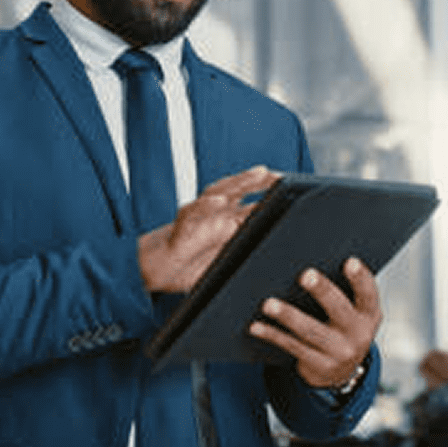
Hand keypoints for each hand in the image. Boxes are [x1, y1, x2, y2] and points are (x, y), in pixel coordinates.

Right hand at [138, 165, 280, 292]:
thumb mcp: (225, 263)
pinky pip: (193, 212)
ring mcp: (198, 218)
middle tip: (282, 174)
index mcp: (227, 222)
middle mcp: (214, 215)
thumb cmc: (188, 267)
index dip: (270, 193)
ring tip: (259, 173)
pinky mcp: (181, 227)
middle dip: (261, 180)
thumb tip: (276, 260)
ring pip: (220, 192)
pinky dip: (206, 206)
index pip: (252, 202)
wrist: (153, 273)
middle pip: (240, 190)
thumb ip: (245, 256)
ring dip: (240, 182)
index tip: (294, 186)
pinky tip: (219, 203)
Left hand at [248, 257, 380, 388]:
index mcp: (368, 314)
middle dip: (322, 291)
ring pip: (311, 331)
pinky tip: (257, 326)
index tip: (350, 262)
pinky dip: (273, 335)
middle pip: (339, 309)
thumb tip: (309, 261)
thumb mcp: (353, 313)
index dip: (360, 278)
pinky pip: (293, 347)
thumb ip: (343, 291)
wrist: (342, 373)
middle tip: (305, 275)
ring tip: (269, 304)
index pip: (368, 294)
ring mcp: (340, 353)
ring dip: (288, 316)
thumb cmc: (342, 329)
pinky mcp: (320, 366)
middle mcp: (358, 334)